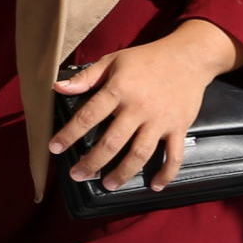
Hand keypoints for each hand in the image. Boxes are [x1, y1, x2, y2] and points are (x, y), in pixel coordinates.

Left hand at [49, 21, 242, 191]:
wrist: (188, 56)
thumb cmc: (147, 59)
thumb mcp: (113, 61)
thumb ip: (85, 77)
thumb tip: (58, 87)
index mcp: (119, 90)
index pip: (89, 115)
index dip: (69, 134)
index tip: (55, 148)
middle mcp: (138, 108)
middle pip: (112, 142)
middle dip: (92, 162)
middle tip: (78, 175)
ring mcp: (159, 120)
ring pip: (139, 154)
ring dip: (123, 173)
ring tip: (108, 184)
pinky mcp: (178, 127)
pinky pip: (174, 155)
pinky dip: (166, 173)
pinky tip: (154, 185)